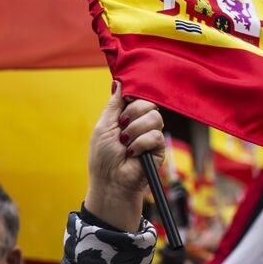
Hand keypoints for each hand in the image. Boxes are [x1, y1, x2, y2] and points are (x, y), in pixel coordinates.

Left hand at [84, 81, 163, 232]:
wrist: (109, 182)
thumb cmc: (103, 157)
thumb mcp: (103, 126)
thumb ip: (113, 105)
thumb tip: (118, 81)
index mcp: (127, 116)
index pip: (138, 95)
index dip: (132, 97)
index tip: (124, 104)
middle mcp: (141, 123)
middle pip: (149, 102)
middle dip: (132, 113)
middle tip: (121, 127)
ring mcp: (151, 135)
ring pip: (154, 117)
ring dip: (134, 130)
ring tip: (124, 143)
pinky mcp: (159, 148)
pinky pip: (156, 135)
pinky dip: (140, 143)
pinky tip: (132, 153)